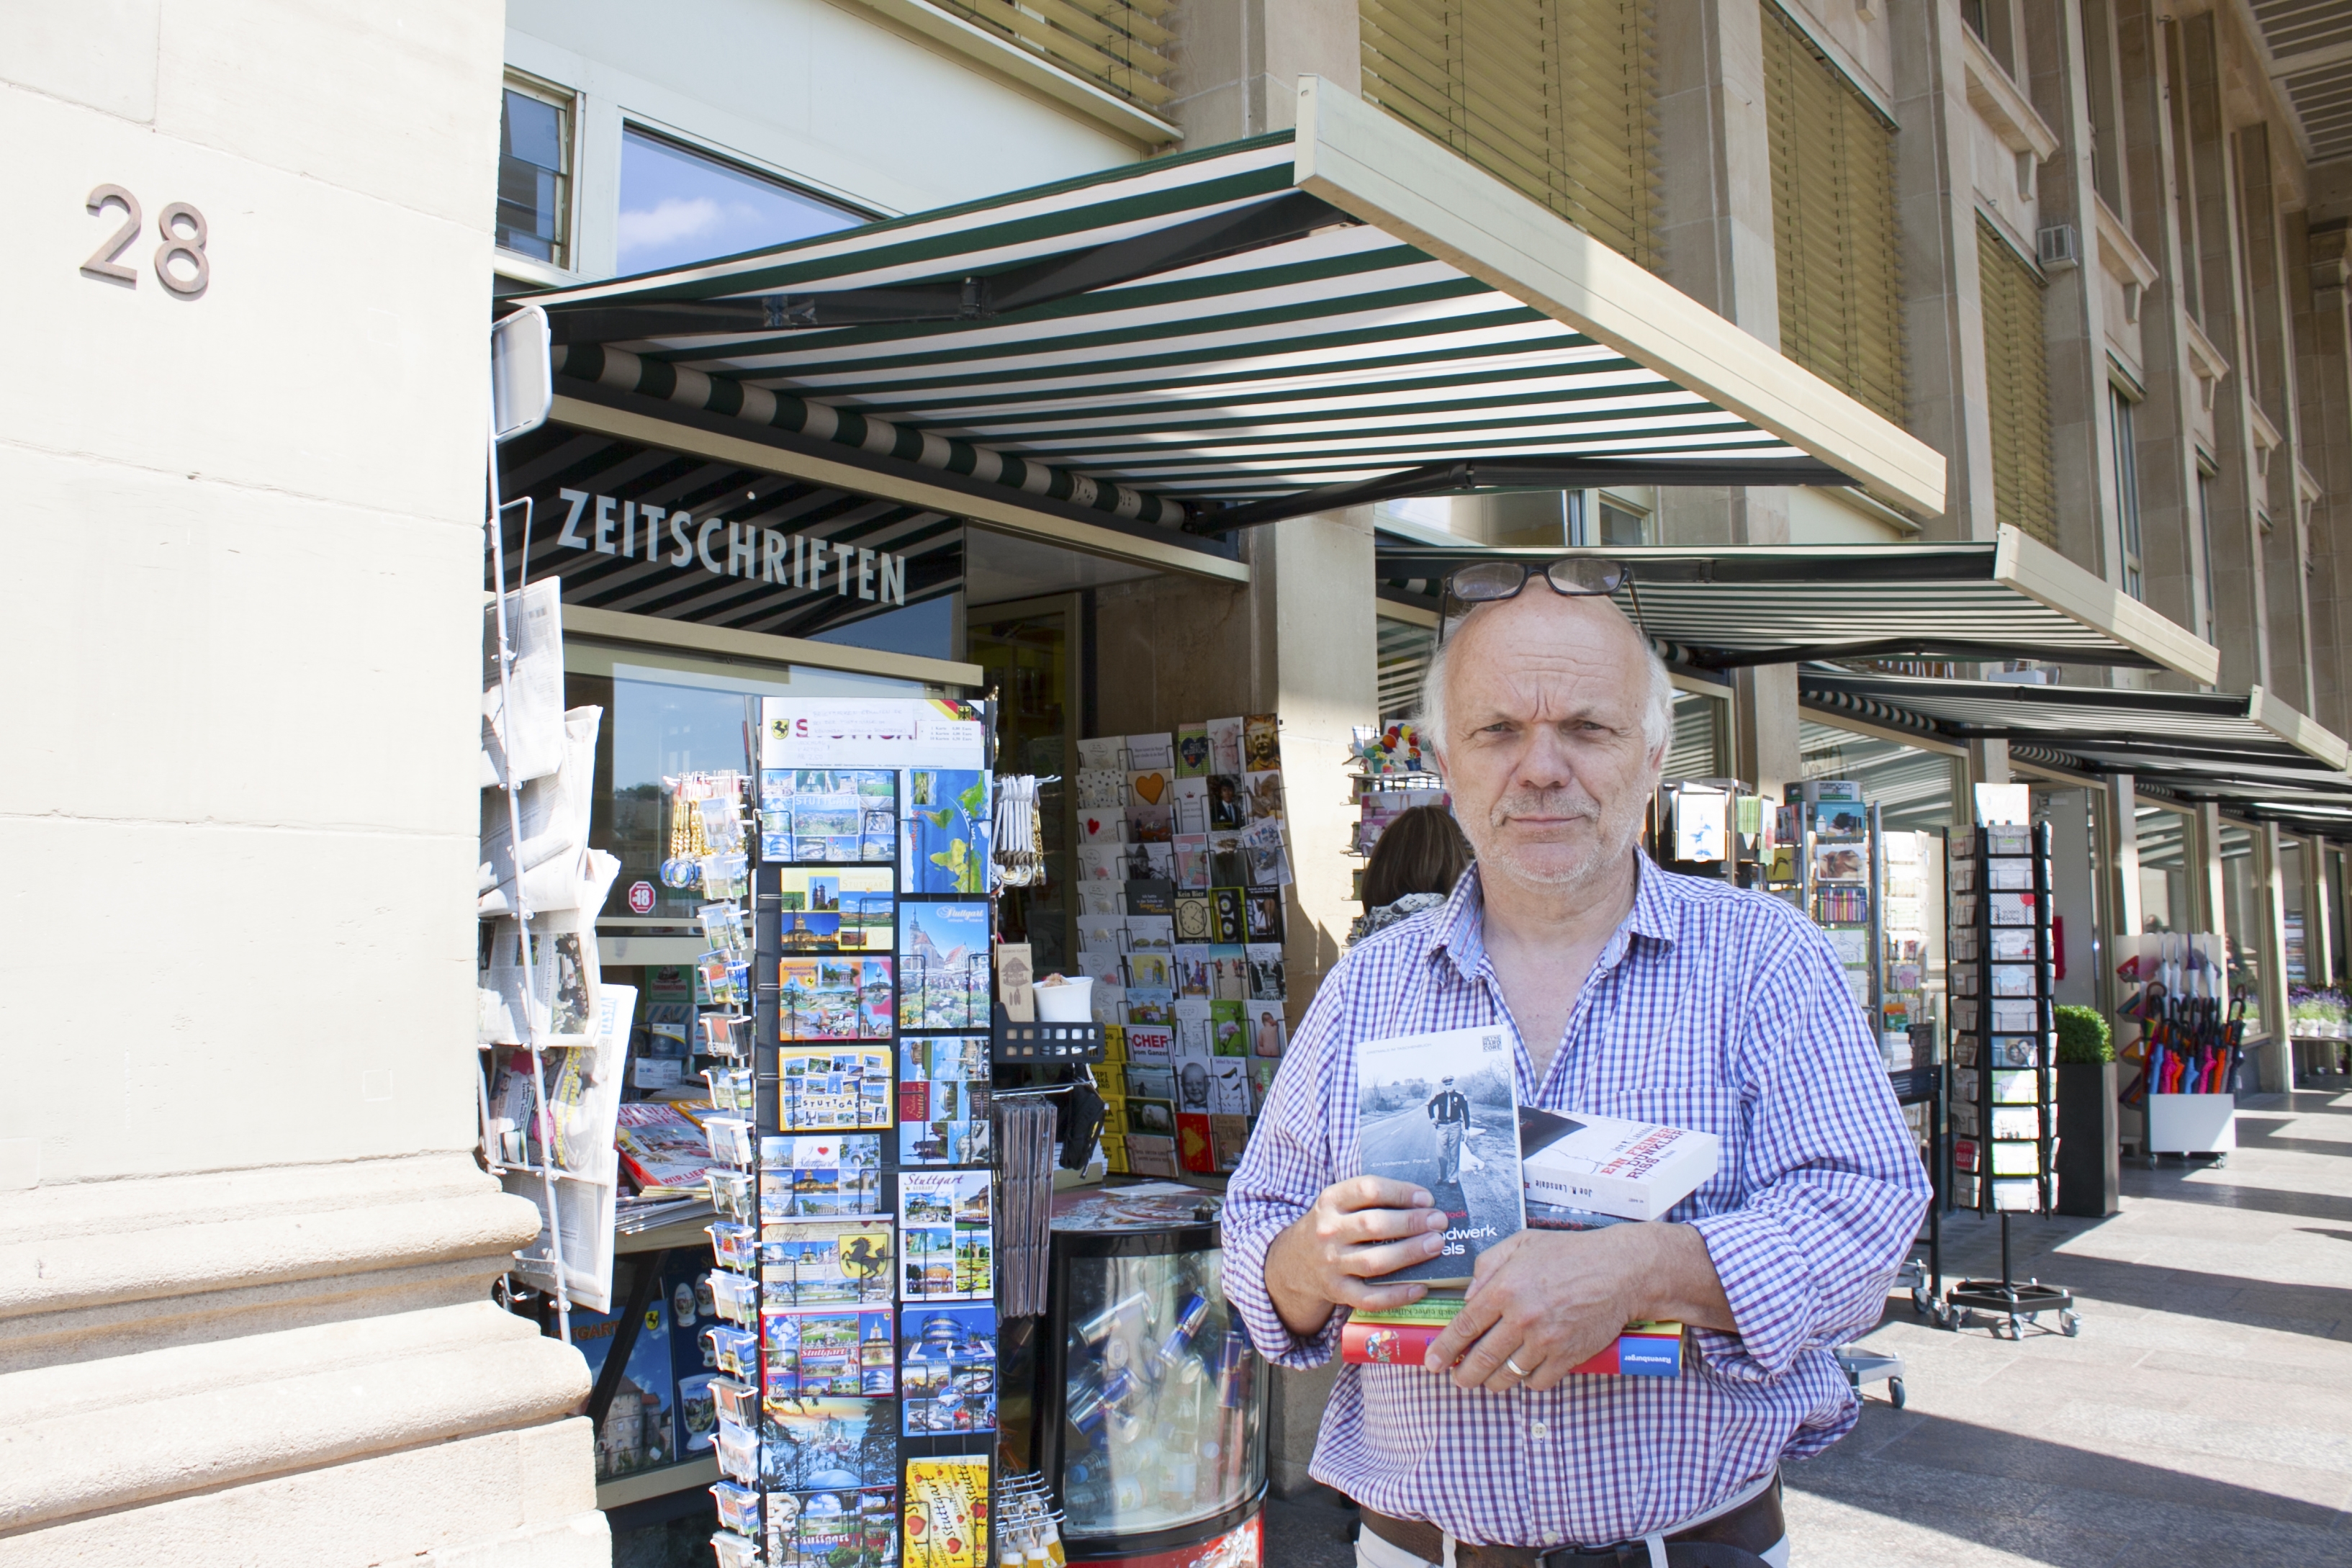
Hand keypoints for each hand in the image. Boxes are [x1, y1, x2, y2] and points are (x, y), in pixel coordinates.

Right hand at [1262, 1177, 1449, 1335]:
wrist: (1293, 1262)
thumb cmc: (1331, 1227)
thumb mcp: (1339, 1203)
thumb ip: (1371, 1199)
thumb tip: (1423, 1202)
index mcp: (1330, 1201)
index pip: (1367, 1190)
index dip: (1400, 1192)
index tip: (1426, 1198)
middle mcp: (1328, 1231)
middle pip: (1373, 1225)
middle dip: (1411, 1223)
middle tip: (1439, 1222)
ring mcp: (1331, 1264)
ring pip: (1374, 1261)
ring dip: (1410, 1253)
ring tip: (1436, 1245)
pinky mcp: (1337, 1291)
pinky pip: (1370, 1298)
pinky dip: (1398, 1295)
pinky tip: (1421, 1287)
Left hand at [1421, 1223, 1729, 1391]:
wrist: (1620, 1271)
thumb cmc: (1569, 1253)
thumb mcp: (1521, 1244)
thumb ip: (1487, 1266)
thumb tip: (1468, 1296)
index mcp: (1505, 1288)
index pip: (1464, 1326)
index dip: (1445, 1349)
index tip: (1434, 1362)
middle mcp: (1522, 1317)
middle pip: (1481, 1358)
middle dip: (1464, 1375)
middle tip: (1458, 1380)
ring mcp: (1546, 1340)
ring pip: (1507, 1375)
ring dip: (1491, 1382)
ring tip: (1486, 1380)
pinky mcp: (1568, 1356)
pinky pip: (1537, 1382)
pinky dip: (1527, 1382)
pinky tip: (1523, 1373)